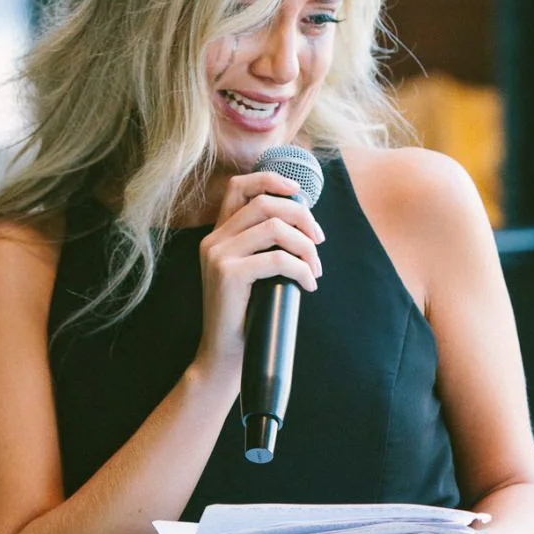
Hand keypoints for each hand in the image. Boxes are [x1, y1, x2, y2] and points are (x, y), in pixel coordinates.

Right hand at [194, 171, 324, 381]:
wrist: (225, 353)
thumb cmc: (247, 314)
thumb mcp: (253, 271)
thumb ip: (265, 245)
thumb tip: (305, 224)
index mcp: (217, 234)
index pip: (239, 186)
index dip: (272, 180)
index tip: (301, 195)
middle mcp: (213, 240)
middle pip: (265, 203)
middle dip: (301, 217)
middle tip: (319, 242)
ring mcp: (217, 255)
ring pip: (275, 229)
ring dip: (306, 247)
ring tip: (316, 269)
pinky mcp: (228, 274)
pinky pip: (278, 260)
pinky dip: (302, 269)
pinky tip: (309, 285)